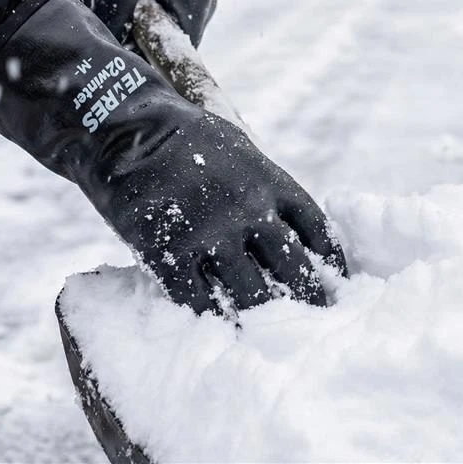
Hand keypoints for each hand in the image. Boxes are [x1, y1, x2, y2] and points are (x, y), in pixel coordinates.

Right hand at [0, 0, 346, 313]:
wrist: (126, 128)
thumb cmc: (186, 138)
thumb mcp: (239, 150)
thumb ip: (266, 186)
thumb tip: (291, 225)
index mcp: (270, 181)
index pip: (318, 232)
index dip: (331, 264)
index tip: (336, 284)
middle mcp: (248, 210)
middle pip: (293, 271)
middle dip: (308, 300)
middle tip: (314, 322)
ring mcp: (209, 234)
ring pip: (251, 294)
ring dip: (263, 316)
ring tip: (272, 334)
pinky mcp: (168, 253)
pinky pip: (200, 301)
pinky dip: (213, 317)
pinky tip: (221, 325)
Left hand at [89, 0, 215, 47]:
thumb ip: (114, 19)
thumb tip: (105, 49)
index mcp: (197, 7)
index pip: (174, 54)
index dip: (142, 57)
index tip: (113, 47)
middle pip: (161, 35)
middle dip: (125, 28)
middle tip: (96, 13)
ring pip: (151, 13)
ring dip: (120, 7)